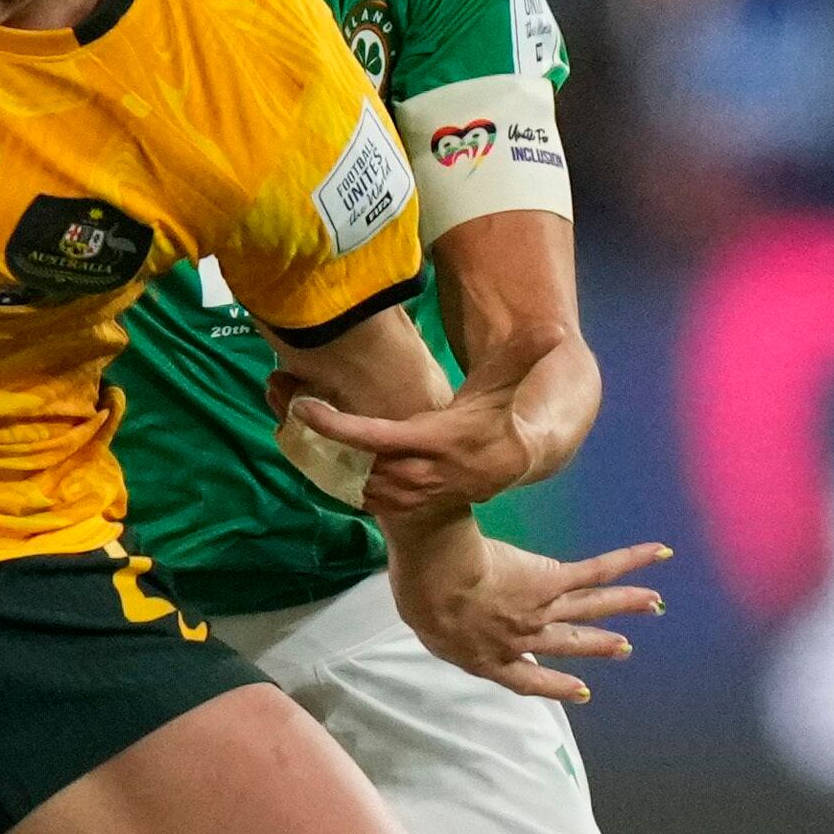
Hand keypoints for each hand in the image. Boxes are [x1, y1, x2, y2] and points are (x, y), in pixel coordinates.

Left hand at [281, 375, 538, 525]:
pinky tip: (308, 444)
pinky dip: (325, 471)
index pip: (373, 439)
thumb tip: (554, 327)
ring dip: (313, 454)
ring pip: (343, 479)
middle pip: (347, 460)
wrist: (499, 473)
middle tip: (279, 395)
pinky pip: (348, 492)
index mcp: (430, 445)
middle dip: (312, 436)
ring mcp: (400, 496)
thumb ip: (520, 356)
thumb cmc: (493, 421)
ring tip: (285, 414)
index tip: (303, 407)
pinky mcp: (391, 505)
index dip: (336, 426)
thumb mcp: (500, 388)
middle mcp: (412, 476)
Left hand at [389, 531, 671, 704]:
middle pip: (569, 641)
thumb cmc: (420, 595)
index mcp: (489, 657)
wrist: (437, 579)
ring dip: (624, 605)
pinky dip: (628, 562)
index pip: (528, 678)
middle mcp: (522, 638)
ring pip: (591, 607)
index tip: (582, 690)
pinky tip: (656, 553)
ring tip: (653, 604)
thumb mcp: (424, 619)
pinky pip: (595, 572)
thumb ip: (437, 619)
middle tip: (624, 647)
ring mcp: (541, 610)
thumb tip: (426, 603)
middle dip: (598, 644)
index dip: (556, 685)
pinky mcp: (551, 581)